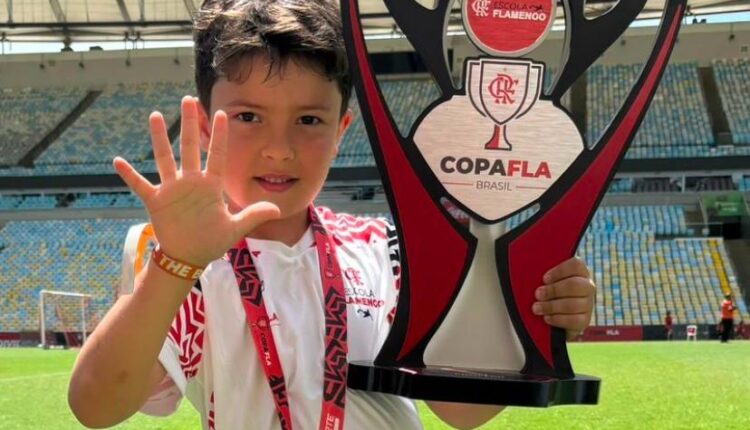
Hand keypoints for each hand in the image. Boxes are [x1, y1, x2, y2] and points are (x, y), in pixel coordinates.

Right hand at [113, 96, 279, 266]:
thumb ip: (254, 216)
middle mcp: (191, 182)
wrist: (188, 258)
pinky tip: (117, 160)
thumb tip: (278, 210)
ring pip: (165, 158)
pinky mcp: (156, 201)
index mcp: (211, 186)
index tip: (222, 113)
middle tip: (188, 100)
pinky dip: (129, 174)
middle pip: (190, 147)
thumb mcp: (235, 229)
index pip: (217, 155)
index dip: (220, 135)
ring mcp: (172, 190)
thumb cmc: (212, 242)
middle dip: (190, 124)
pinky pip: (140, 185)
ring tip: (156, 115)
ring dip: (160, 138)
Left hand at [532, 257, 595, 339]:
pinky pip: (574, 320)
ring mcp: (588, 304)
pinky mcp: (585, 320)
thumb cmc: (548, 292)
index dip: (559, 271)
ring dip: (552, 306)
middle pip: (575, 285)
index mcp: (579, 272)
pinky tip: (547, 317)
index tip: (544, 279)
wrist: (554, 315)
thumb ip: (544, 277)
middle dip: (553, 290)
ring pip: (573, 304)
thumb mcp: (546, 281)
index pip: (576, 265)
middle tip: (537, 294)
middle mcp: (587, 286)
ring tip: (537, 308)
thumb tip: (532, 274)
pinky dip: (558, 319)